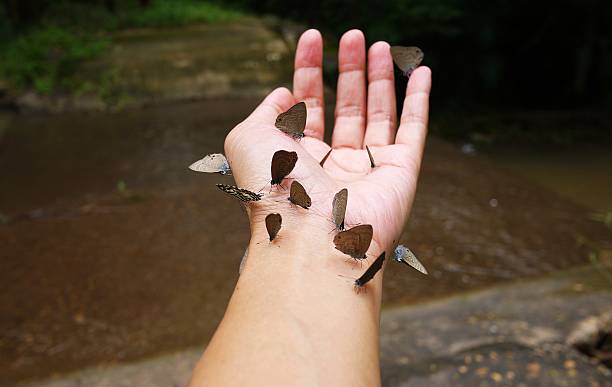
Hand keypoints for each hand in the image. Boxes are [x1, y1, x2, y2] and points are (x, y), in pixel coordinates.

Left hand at [225, 29, 430, 257]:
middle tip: (353, 36)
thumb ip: (264, 110)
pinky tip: (421, 73)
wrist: (310, 234)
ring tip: (380, 45)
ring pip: (379, 114)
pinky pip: (413, 130)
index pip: (306, 105)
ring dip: (379, 78)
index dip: (308, 69)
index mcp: (297, 157)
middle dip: (348, 69)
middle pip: (345, 106)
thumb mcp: (247, 138)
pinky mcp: (401, 173)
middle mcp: (333, 164)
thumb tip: (284, 93)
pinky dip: (419, 101)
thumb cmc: (273, 188)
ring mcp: (368, 169)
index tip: (313, 38)